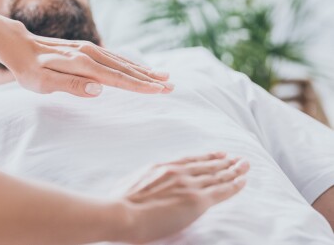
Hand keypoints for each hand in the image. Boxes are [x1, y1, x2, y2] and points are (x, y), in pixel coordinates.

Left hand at [0, 23, 173, 96]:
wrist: (20, 47)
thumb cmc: (29, 69)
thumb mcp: (43, 82)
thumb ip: (71, 85)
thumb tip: (98, 89)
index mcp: (82, 64)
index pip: (116, 78)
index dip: (138, 86)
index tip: (159, 91)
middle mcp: (90, 54)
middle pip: (125, 69)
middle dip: (149, 79)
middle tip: (171, 87)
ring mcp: (90, 50)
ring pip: (123, 62)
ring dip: (144, 70)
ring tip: (164, 76)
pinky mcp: (88, 50)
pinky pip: (114, 58)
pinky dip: (130, 64)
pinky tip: (139, 68)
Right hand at [116, 152, 248, 243]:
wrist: (122, 212)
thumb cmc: (120, 203)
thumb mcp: (131, 183)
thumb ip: (145, 181)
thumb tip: (146, 185)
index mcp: (162, 167)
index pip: (190, 160)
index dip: (206, 157)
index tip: (217, 154)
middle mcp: (178, 172)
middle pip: (207, 165)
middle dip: (224, 161)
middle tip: (237, 158)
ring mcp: (188, 185)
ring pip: (217, 175)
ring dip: (234, 170)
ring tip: (245, 165)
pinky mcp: (196, 200)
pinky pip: (221, 191)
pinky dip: (234, 185)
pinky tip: (243, 181)